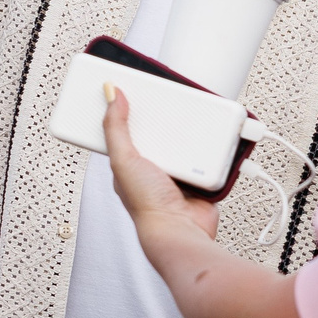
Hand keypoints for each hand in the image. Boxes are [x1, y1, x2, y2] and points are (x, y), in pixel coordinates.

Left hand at [99, 87, 219, 242]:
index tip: (132, 87)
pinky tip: (208, 133)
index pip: (126, 128)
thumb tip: (109, 94)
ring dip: (187, 129)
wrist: (180, 230)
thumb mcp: (123, 160)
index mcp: (128, 162)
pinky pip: (205, 153)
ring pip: (183, 140)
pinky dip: (207, 145)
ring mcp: (176, 171)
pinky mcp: (198, 176)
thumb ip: (115, 128)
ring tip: (190, 109)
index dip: (127, 109)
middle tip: (166, 92)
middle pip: (157, 130)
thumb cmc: (146, 206)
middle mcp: (151, 166)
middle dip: (163, 115)